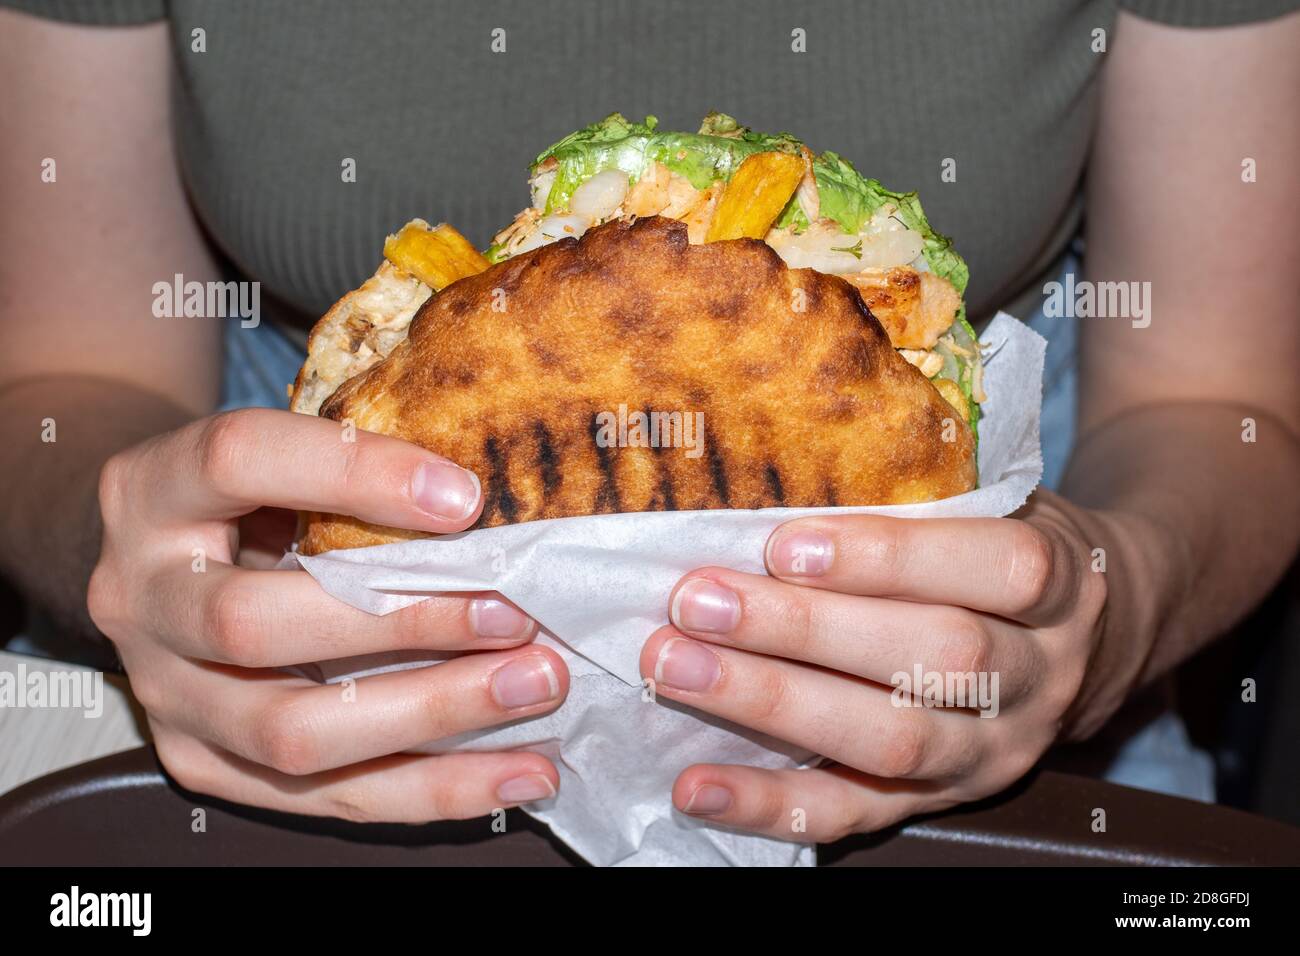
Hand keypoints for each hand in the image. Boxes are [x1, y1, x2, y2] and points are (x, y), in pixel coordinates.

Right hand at [89, 407, 567, 821]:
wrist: (163, 560)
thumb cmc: (248, 494)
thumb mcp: (278, 455)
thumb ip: (352, 468)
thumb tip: (496, 495)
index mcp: (155, 490)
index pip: (239, 460)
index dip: (352, 473)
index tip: (464, 498)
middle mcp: (139, 597)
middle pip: (253, 624)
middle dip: (404, 624)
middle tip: (517, 616)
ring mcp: (163, 693)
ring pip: (290, 732)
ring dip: (432, 715)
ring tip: (534, 688)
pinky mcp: (200, 763)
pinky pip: (324, 798)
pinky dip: (433, 789)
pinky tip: (517, 769)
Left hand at [640, 490, 1146, 842]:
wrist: (1098, 645)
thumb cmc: (1002, 553)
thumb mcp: (996, 506)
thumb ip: (921, 498)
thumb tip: (771, 473)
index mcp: (1063, 587)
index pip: (1000, 570)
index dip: (890, 557)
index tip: (783, 544)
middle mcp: (1039, 678)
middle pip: (934, 659)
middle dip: (803, 630)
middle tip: (698, 601)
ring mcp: (992, 752)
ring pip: (890, 741)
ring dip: (772, 704)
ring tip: (677, 668)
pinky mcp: (941, 802)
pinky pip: (854, 816)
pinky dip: (769, 803)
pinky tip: (695, 786)